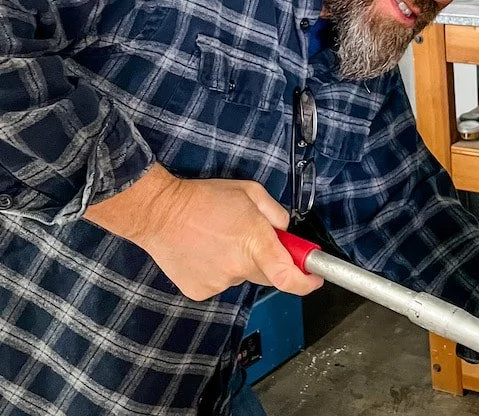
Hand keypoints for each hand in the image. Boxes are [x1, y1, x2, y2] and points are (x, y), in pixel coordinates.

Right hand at [84, 163, 323, 300]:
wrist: (160, 212)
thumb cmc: (207, 197)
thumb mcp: (251, 192)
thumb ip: (275, 213)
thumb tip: (284, 231)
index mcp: (255, 243)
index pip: (288, 276)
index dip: (307, 281)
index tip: (315, 278)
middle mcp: (238, 268)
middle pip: (268, 275)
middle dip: (270, 259)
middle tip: (252, 236)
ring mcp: (217, 283)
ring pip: (241, 275)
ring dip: (239, 260)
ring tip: (219, 237)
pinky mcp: (199, 291)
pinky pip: (220, 281)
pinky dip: (219, 268)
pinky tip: (205, 250)